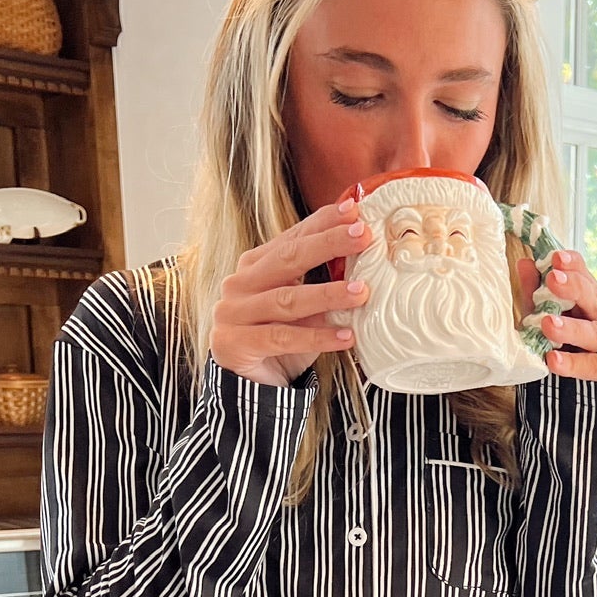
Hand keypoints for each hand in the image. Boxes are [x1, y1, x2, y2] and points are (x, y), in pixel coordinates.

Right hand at [210, 198, 372, 386]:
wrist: (247, 385)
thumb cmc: (279, 341)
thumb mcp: (302, 308)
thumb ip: (319, 284)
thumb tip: (363, 259)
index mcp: (255, 266)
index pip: (292, 238)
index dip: (322, 223)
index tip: (354, 212)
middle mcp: (240, 284)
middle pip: (288, 259)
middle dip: (328, 245)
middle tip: (363, 236)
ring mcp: (233, 313)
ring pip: (288, 300)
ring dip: (328, 295)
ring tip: (363, 293)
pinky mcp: (235, 343)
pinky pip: (282, 338)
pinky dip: (317, 337)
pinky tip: (346, 336)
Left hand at [515, 249, 596, 380]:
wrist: (589, 388)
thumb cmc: (568, 347)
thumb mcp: (547, 318)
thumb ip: (536, 295)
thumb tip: (524, 264)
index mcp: (595, 298)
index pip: (585, 275)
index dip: (573, 265)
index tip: (556, 258)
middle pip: (595, 299)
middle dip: (574, 288)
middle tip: (553, 280)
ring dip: (572, 329)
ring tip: (548, 324)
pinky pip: (596, 365)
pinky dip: (575, 363)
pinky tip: (554, 360)